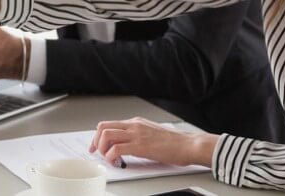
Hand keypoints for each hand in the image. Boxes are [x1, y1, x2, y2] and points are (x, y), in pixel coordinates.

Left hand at [87, 117, 218, 167]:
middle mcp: (133, 125)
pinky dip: (111, 157)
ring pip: (106, 135)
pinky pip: (116, 148)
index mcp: (136, 122)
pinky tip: (117, 162)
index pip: (109, 124)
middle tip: (97, 153)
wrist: (188, 144)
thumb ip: (138, 136)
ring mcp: (136, 134)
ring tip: (109, 158)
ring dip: (103, 149)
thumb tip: (126, 145)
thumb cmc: (175, 142)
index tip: (96, 147)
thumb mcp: (151, 133)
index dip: (98, 136)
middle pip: (103, 127)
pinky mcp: (140, 146)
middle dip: (96, 141)